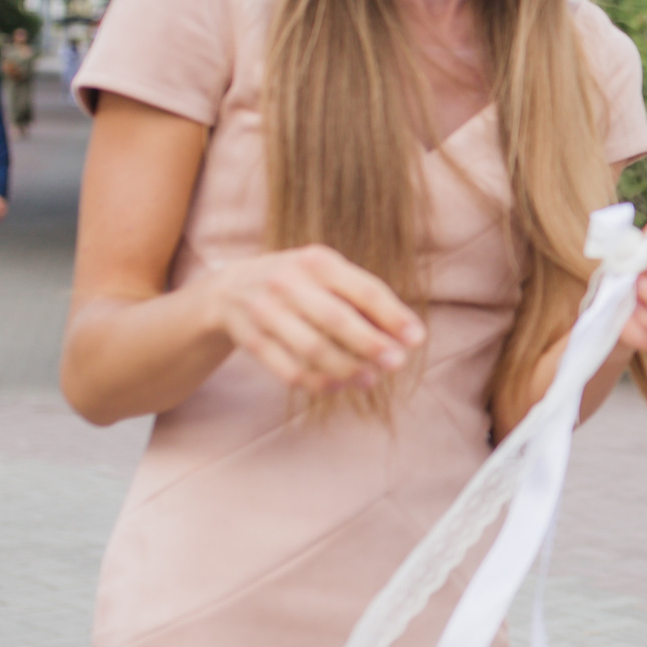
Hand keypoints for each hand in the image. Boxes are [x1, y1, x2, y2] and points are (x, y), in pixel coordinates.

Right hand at [205, 244, 424, 395]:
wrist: (229, 289)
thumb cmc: (298, 284)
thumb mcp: (326, 275)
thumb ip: (363, 298)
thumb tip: (406, 335)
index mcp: (317, 261)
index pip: (363, 289)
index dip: (393, 316)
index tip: (417, 339)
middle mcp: (288, 282)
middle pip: (336, 319)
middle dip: (370, 344)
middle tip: (397, 363)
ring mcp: (264, 311)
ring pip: (311, 348)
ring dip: (346, 368)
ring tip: (370, 379)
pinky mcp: (250, 339)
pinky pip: (287, 369)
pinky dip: (317, 381)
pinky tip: (338, 385)